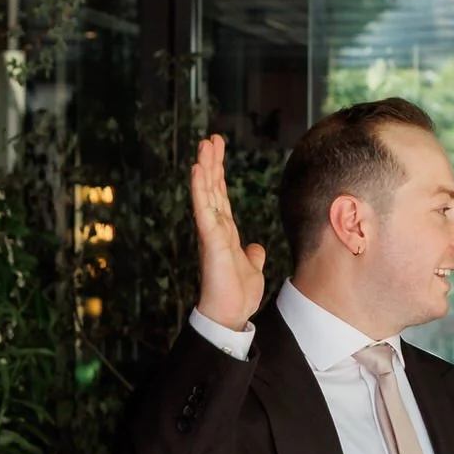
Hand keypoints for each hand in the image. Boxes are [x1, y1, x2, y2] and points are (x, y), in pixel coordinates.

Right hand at [190, 134, 267, 329]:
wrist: (230, 314)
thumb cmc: (237, 294)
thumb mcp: (252, 269)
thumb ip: (252, 255)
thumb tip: (256, 247)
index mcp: (225, 232)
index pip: (221, 196)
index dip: (219, 174)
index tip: (217, 152)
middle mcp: (216, 228)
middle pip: (213, 188)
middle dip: (212, 163)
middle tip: (211, 138)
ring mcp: (211, 233)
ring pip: (206, 194)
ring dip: (205, 168)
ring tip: (204, 145)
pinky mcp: (210, 240)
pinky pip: (204, 210)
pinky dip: (200, 190)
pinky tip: (197, 171)